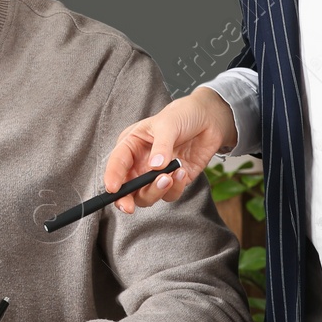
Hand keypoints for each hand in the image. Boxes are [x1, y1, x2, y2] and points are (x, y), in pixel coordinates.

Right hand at [102, 88, 235, 212]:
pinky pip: (170, 194)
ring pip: (146, 195)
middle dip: (127, 198)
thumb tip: (155, 167)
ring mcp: (156, 174)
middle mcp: (140, 163)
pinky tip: (183, 171)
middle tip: (129, 207)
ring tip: (170, 176)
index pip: (117, 163)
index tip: (113, 189)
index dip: (112, 177)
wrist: (208, 119)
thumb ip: (161, 146)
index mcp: (131, 145)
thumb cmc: (182, 115)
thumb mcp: (168, 124)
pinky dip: (176, 188)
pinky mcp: (174, 181)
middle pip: (127, 188)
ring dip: (156, 190)